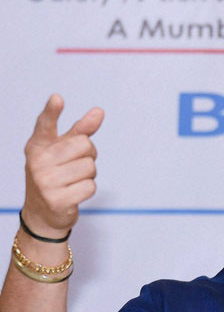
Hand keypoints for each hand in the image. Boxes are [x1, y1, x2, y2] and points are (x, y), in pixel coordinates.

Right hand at [21, 94, 103, 237]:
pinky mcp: (57, 200)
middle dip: (89, 155)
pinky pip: (90, 186)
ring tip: (72, 181)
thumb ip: (81, 131)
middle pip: (85, 145)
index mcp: (37, 146)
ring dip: (89, 174)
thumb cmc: (56, 175)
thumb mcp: (64, 151)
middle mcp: (38, 161)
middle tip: (75, 165)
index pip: (45, 125)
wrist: (43, 213)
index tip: (58, 99)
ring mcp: (45, 181)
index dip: (52, 112)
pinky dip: (87, 190)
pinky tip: (73, 193)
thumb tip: (99, 111)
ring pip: (90, 167)